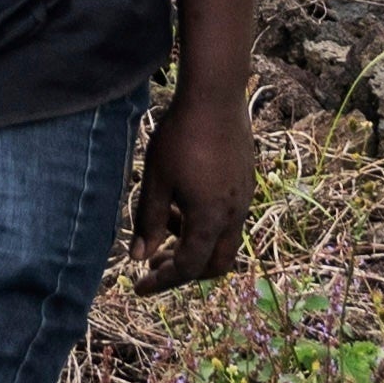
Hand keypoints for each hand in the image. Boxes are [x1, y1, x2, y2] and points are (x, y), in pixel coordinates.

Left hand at [131, 76, 258, 290]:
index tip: (137, 286)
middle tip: (155, 264)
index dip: (162, 281)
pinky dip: (205, 224)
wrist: (216, 96)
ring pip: (223, 241)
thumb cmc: (180, 137)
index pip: (188, 267)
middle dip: (185, 271)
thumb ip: (149, 222)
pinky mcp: (245, 182)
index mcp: (210, 220)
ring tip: (165, 224)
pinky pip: (228, 219)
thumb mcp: (156, 181)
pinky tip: (182, 201)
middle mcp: (234, 215)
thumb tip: (140, 258)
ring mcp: (244, 199)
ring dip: (194, 245)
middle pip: (215, 264)